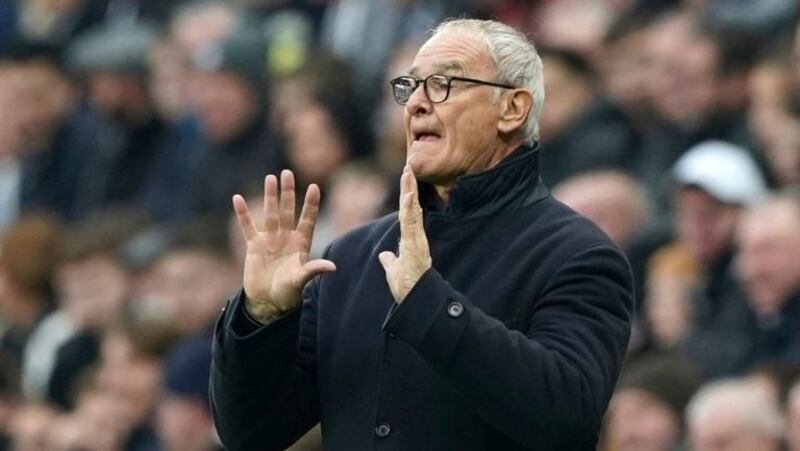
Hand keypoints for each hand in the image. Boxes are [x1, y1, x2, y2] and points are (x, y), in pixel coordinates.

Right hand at [233, 170, 335, 321]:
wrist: (268, 302)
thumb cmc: (288, 292)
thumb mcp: (301, 280)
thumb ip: (313, 270)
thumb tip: (332, 266)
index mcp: (300, 244)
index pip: (307, 219)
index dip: (311, 204)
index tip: (314, 187)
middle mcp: (286, 238)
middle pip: (287, 211)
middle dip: (287, 192)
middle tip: (287, 172)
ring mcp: (269, 240)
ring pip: (270, 214)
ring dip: (269, 197)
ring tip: (270, 178)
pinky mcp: (253, 246)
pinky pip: (247, 226)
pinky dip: (242, 214)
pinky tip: (238, 199)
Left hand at [378, 165, 431, 302]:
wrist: (415, 301)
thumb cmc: (408, 288)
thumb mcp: (394, 271)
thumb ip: (391, 261)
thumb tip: (385, 256)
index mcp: (411, 240)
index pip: (407, 214)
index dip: (407, 197)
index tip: (406, 180)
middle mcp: (416, 237)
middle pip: (411, 208)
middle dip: (409, 187)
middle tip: (408, 167)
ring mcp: (417, 241)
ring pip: (412, 211)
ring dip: (410, 192)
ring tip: (408, 173)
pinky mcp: (415, 246)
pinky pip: (412, 224)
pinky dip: (411, 209)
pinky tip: (409, 195)